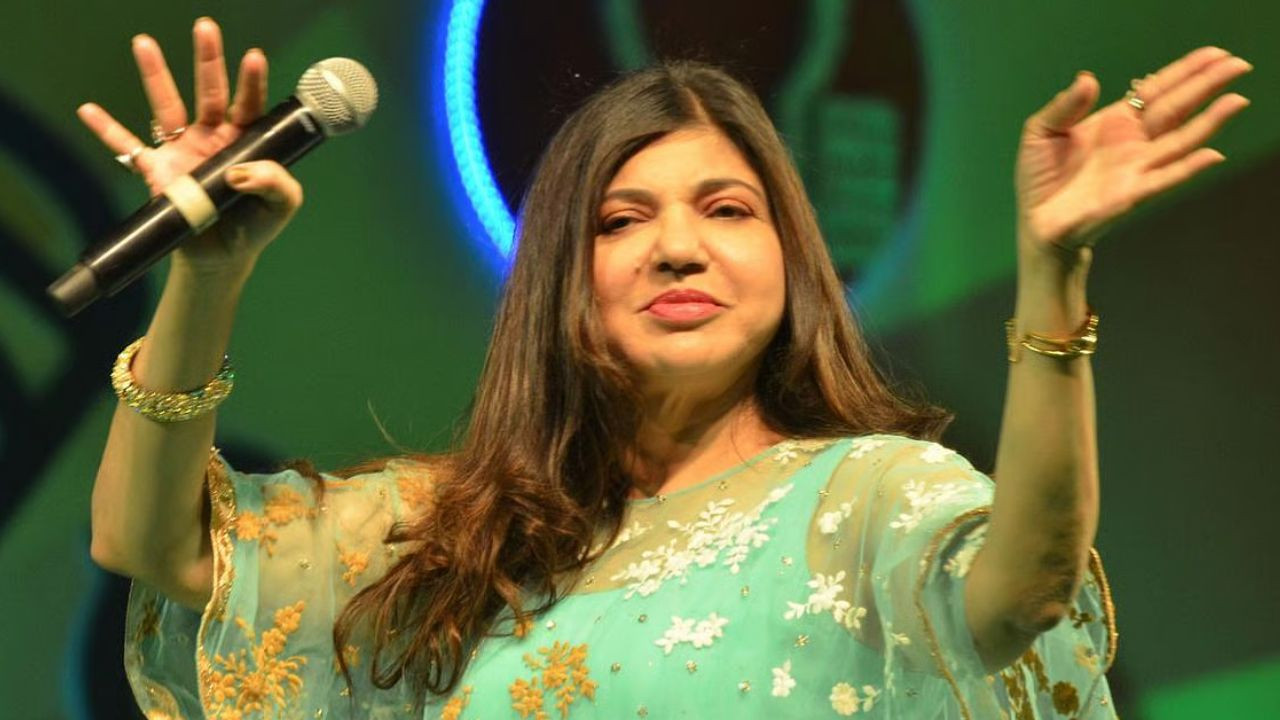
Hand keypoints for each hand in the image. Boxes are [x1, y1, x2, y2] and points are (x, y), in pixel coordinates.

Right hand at [76, 17, 302, 276]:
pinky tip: (89, 110)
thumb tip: (243, 170)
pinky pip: (127, 148)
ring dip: (156, 76)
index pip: (250, 105)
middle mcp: (213, 137)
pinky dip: (107, 130)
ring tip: (144, 43)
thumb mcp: (281, 207)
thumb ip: (277, 185)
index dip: (252, 82)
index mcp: (245, 140)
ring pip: (167, 107)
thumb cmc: (256, 225)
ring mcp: (182, 151)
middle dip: (208, 60)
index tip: (254, 57)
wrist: (222, 257)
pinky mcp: (157, 172)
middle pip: (210, 92)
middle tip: (206, 27)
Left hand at [1015, 47, 1251, 272]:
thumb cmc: (1040, 177)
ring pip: (1181, 140)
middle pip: (1178, 108)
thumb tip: (1088, 79)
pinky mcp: (1132, 194)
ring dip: (1209, 122)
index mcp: (1115, 122)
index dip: (1185, 72)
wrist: (1037, 222)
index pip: (1157, 90)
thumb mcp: (1041, 131)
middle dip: (1207, 86)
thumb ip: (1065, 105)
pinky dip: (1188, 167)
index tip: (1214, 54)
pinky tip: (1211, 155)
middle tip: (1238, 64)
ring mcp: (1137, 168)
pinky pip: (1166, 178)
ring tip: (1237, 101)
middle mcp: (1133, 142)